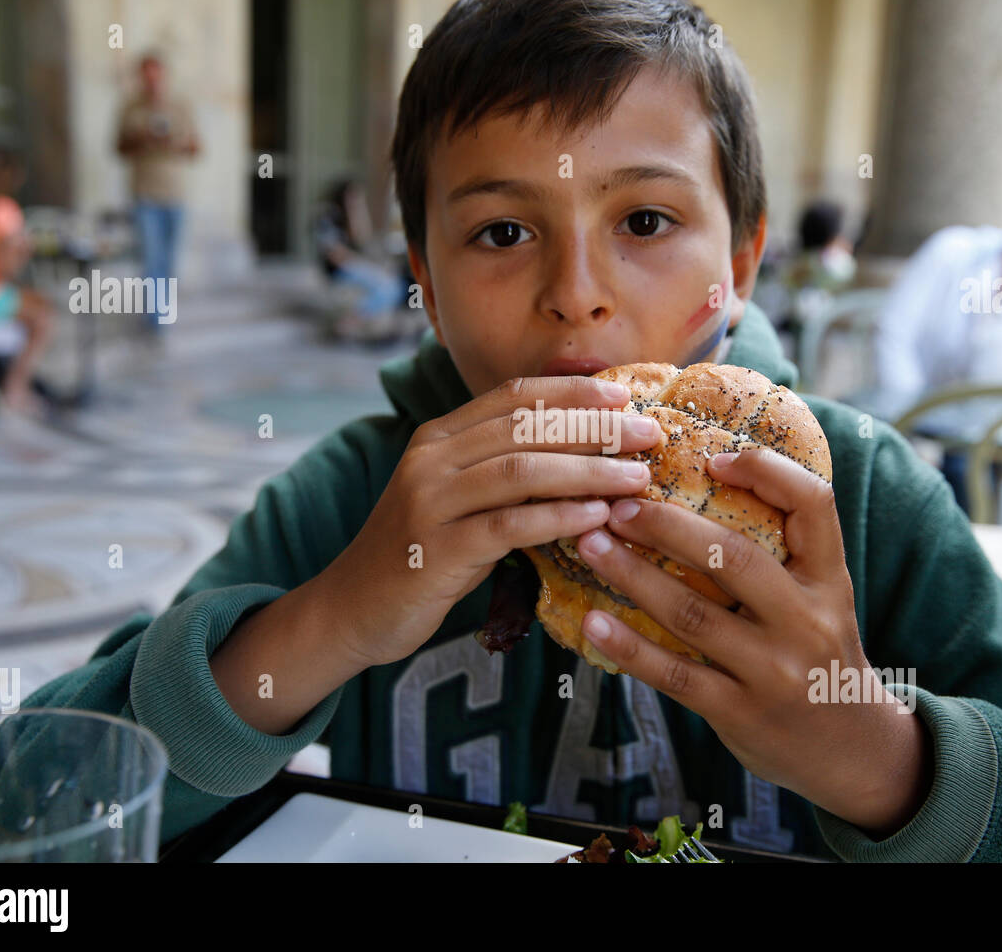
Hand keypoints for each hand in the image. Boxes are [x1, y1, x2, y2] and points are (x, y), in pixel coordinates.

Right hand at [321, 376, 663, 668]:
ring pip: (521, 471)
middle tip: (649, 433)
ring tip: (637, 476)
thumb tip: (586, 454)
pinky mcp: (436, 549)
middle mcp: (430, 459)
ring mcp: (429, 502)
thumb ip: (503, 473)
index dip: (572, 392)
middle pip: (525, 426)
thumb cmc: (423, 554)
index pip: (513, 396)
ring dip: (588, 470)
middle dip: (595, 427)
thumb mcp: (459, 500)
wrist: (352, 610)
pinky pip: (509, 525)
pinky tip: (598, 517)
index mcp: (438, 437)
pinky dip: (559, 517)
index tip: (624, 395)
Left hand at [573, 447, 933, 836]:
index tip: (712, 458)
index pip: (814, 504)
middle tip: (616, 504)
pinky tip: (593, 622)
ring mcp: (773, 670)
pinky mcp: (740, 712)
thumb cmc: (820, 651)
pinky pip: (675, 674)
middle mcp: (806, 620)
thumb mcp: (824, 595)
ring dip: (632, 575)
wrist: (853, 750)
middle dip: (667, 525)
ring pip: (692, 613)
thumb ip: (785, 548)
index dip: (765, 471)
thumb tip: (711, 473)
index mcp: (829, 578)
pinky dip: (629, 647)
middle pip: (733, 557)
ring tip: (591, 545)